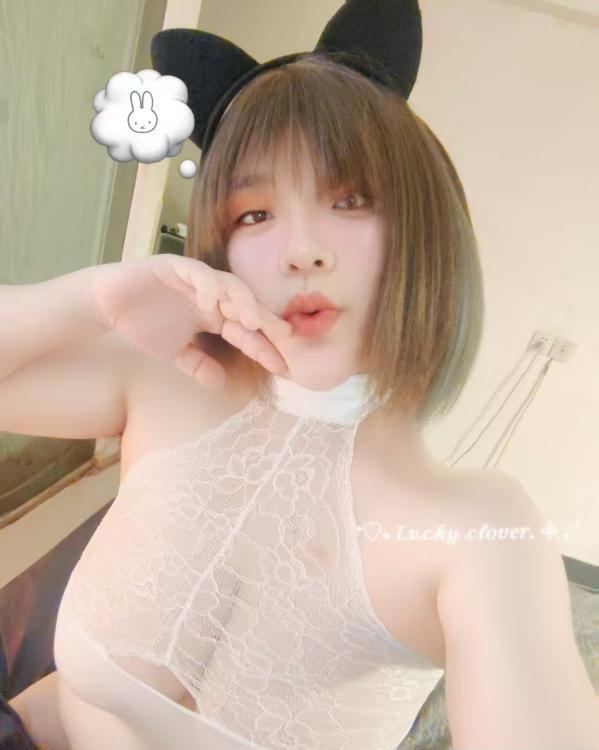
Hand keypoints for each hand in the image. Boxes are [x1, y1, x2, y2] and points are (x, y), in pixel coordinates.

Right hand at [91, 253, 292, 387]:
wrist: (108, 305)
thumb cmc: (143, 324)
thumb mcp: (175, 352)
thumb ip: (197, 364)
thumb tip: (218, 383)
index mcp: (214, 315)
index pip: (246, 331)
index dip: (264, 347)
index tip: (282, 367)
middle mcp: (211, 295)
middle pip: (246, 305)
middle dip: (266, 320)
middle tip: (284, 337)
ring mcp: (195, 279)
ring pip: (229, 284)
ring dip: (242, 300)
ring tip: (252, 319)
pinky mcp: (173, 266)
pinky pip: (196, 272)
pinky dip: (206, 286)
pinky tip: (211, 304)